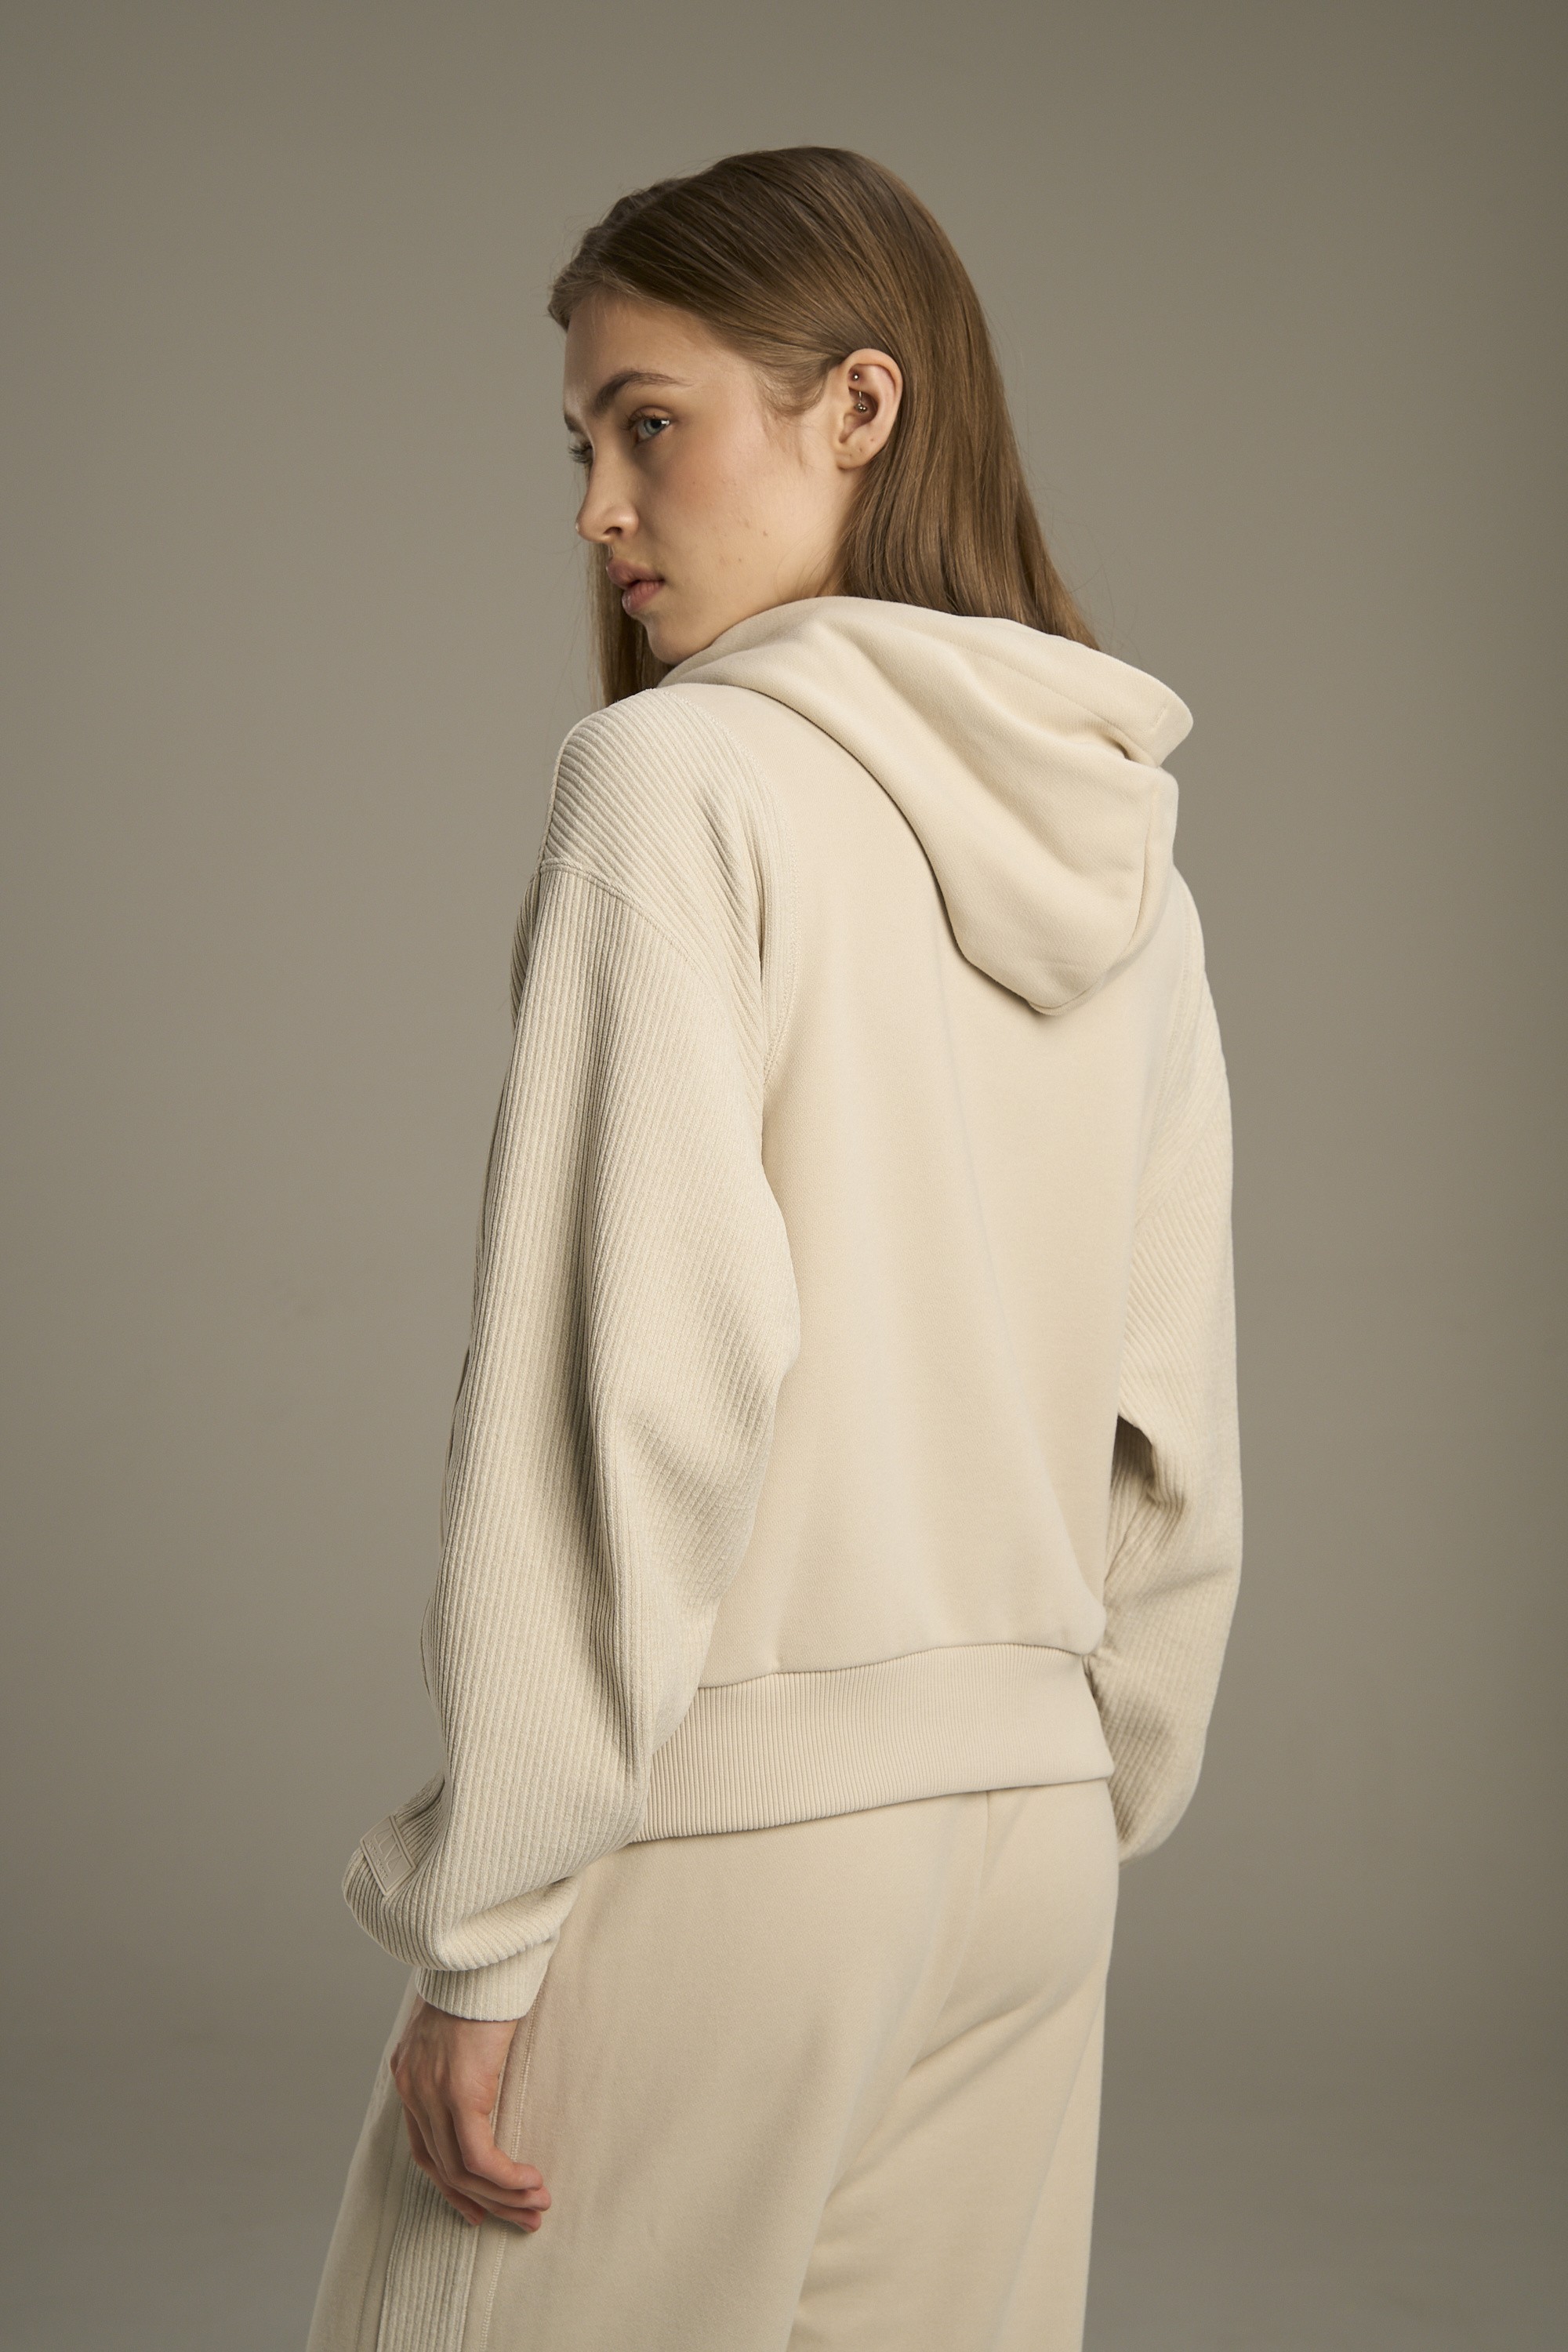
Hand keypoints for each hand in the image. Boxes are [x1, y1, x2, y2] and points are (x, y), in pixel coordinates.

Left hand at [389, 1995, 551, 2229]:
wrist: (482, 1950)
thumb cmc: (482, 1978)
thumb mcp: (463, 2023)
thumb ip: (461, 2055)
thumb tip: (485, 2075)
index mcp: (409, 2073)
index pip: (424, 2149)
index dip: (452, 2185)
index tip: (480, 2206)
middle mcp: (412, 2088)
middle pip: (442, 2167)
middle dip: (486, 2199)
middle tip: (522, 2216)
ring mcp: (431, 2092)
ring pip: (462, 2169)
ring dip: (503, 2194)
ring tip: (537, 2203)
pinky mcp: (459, 2092)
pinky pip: (479, 2156)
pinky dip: (506, 2177)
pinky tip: (530, 2181)